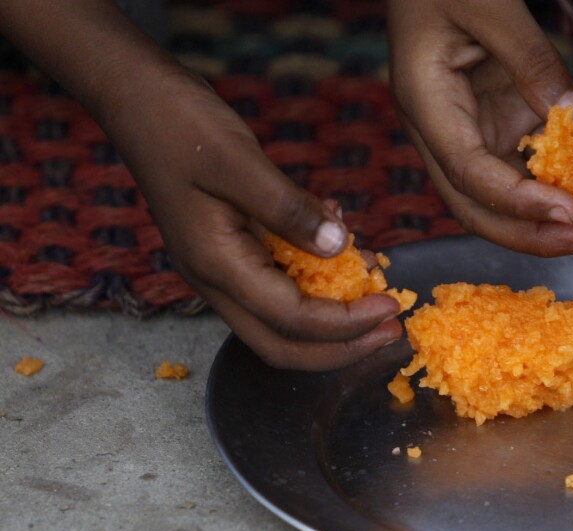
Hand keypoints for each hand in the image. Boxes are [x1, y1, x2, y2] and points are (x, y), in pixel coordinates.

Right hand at [109, 69, 402, 369]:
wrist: (138, 101)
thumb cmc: (181, 125)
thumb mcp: (240, 162)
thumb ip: (290, 210)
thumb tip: (340, 247)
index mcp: (215, 265)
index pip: (291, 320)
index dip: (347, 323)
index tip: (391, 307)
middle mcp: (216, 279)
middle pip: (284, 344)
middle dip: (343, 345)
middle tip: (392, 328)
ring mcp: (221, 268)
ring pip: (282, 320)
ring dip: (333, 316)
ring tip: (378, 291)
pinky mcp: (231, 250)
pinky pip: (279, 281)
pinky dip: (317, 276)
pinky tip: (345, 245)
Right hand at [387, 0, 572, 255]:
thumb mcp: (491, 5)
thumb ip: (530, 60)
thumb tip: (571, 119)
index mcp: (427, 105)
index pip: (468, 173)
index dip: (519, 202)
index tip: (572, 212)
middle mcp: (446, 130)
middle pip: (483, 206)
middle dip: (540, 233)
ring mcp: (475, 128)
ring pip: (516, 191)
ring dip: (570, 203)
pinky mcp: (501, 118)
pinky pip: (540, 157)